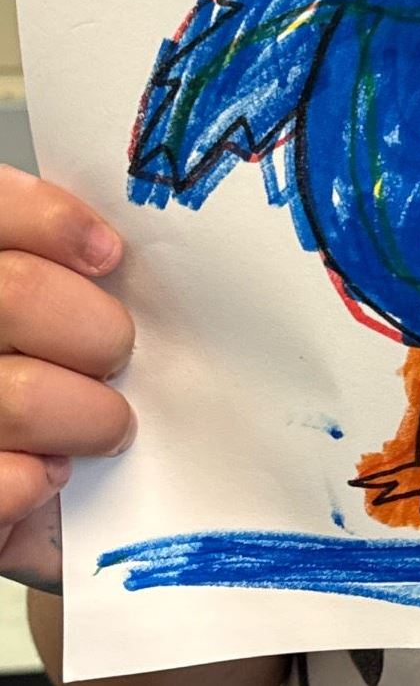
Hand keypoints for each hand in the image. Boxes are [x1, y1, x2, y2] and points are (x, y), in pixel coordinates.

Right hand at [0, 165, 134, 590]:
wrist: (10, 484)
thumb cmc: (45, 380)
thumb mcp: (58, 308)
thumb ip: (65, 275)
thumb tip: (122, 248)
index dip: (51, 221)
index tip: (110, 257)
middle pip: (18, 295)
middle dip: (96, 331)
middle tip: (118, 356)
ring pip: (18, 396)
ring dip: (88, 417)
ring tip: (106, 426)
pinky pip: (3, 482)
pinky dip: (37, 482)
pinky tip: (49, 476)